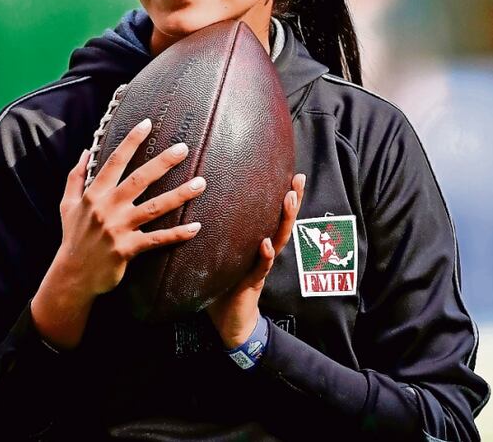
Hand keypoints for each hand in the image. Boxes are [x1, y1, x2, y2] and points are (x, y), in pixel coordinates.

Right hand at [54, 118, 208, 297]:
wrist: (72, 275)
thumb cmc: (72, 237)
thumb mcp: (67, 204)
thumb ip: (76, 176)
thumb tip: (86, 151)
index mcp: (94, 194)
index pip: (114, 162)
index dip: (131, 141)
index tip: (147, 124)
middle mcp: (107, 208)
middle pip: (140, 179)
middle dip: (163, 162)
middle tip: (183, 148)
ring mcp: (118, 229)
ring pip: (154, 207)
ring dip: (180, 195)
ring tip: (201, 183)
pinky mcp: (128, 249)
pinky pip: (157, 239)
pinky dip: (177, 234)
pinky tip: (196, 227)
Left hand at [206, 173, 305, 348]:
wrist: (229, 320)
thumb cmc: (223, 285)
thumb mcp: (220, 255)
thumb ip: (216, 235)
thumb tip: (194, 205)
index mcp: (255, 243)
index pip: (271, 215)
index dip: (282, 195)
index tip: (291, 173)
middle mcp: (263, 251)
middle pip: (282, 221)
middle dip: (292, 200)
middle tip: (298, 179)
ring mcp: (261, 266)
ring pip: (278, 239)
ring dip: (284, 220)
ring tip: (289, 199)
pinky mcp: (253, 282)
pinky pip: (261, 267)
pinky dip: (264, 255)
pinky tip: (266, 243)